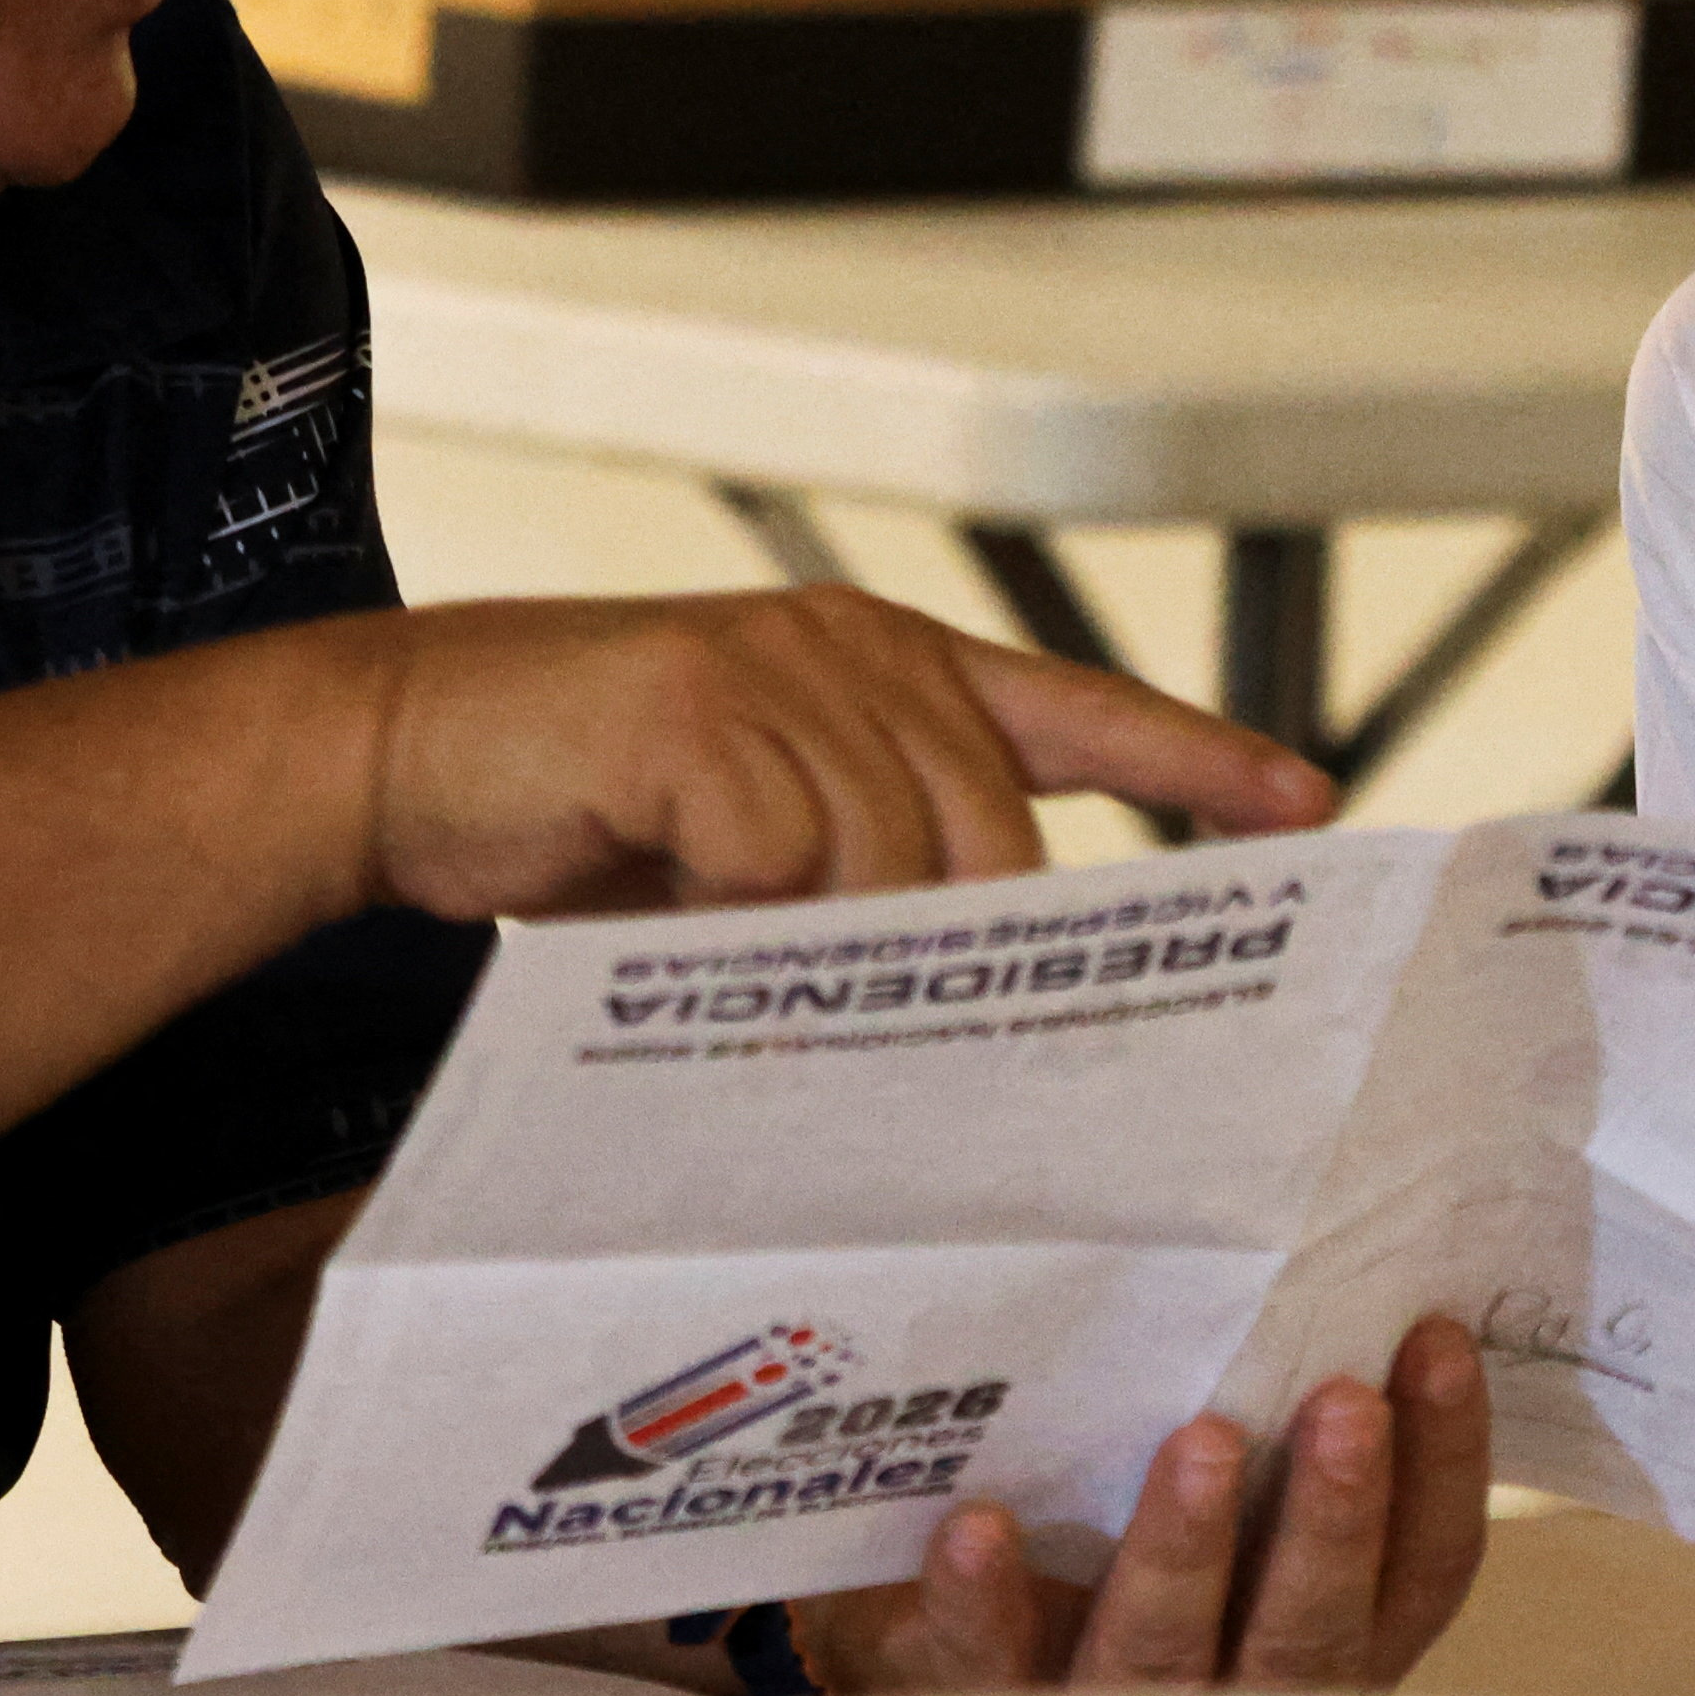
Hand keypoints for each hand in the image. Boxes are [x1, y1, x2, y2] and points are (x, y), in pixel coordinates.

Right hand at [350, 585, 1330, 922]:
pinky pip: (785, 860)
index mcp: (877, 666)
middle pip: (987, 835)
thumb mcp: (743, 846)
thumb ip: (856, 880)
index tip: (1307, 805)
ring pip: (892, 861)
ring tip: (747, 977)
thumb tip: (967, 993)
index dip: (1194, 756)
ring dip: (828, 950)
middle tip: (924, 1048)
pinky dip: (744, 921)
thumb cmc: (566, 815)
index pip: (1073, 708)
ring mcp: (776, 666)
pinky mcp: (699, 709)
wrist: (387, 754)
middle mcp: (848, 647)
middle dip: (955, 952)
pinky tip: (683, 919)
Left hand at [800, 1314, 1492, 1695]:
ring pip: (1164, 1653)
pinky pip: (989, 1665)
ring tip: (1202, 1444)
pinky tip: (980, 1526)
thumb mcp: (1238, 1533)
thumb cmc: (1128, 1569)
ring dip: (1183, 1553)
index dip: (1442, 1464)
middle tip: (1346, 1404)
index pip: (1422, 1571)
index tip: (1437, 1340)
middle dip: (1335, 1520)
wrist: (966, 1685)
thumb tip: (1330, 1285)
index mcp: (1330, 1646)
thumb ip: (1282, 1451)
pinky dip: (987, 1601)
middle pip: (1309, 1631)